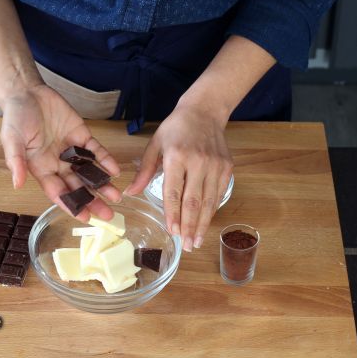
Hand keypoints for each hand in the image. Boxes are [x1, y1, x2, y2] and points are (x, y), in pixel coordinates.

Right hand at [0, 83, 121, 220]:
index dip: (71, 206)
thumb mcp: (11, 139)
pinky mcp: (81, 136)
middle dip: (92, 201)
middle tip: (108, 215)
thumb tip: (17, 184)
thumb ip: (16, 161)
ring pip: (89, 172)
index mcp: (41, 169)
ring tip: (117, 196)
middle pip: (77, 187)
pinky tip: (115, 170)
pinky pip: (95, 151)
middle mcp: (58, 164)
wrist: (27, 92)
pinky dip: (105, 160)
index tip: (84, 218)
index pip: (58, 193)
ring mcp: (71, 151)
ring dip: (102, 184)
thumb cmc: (15, 117)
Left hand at [125, 102, 232, 250]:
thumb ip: (143, 170)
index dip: (173, 214)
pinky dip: (212, 210)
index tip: (172, 232)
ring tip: (196, 241)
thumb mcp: (155, 144)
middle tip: (187, 246)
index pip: (174, 192)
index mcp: (176, 156)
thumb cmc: (175, 128)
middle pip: (193, 201)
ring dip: (202, 224)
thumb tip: (130, 193)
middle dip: (189, 226)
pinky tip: (205, 223)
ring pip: (208, 201)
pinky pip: (218, 194)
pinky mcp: (226, 168)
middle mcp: (198, 162)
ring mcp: (215, 165)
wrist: (204, 111)